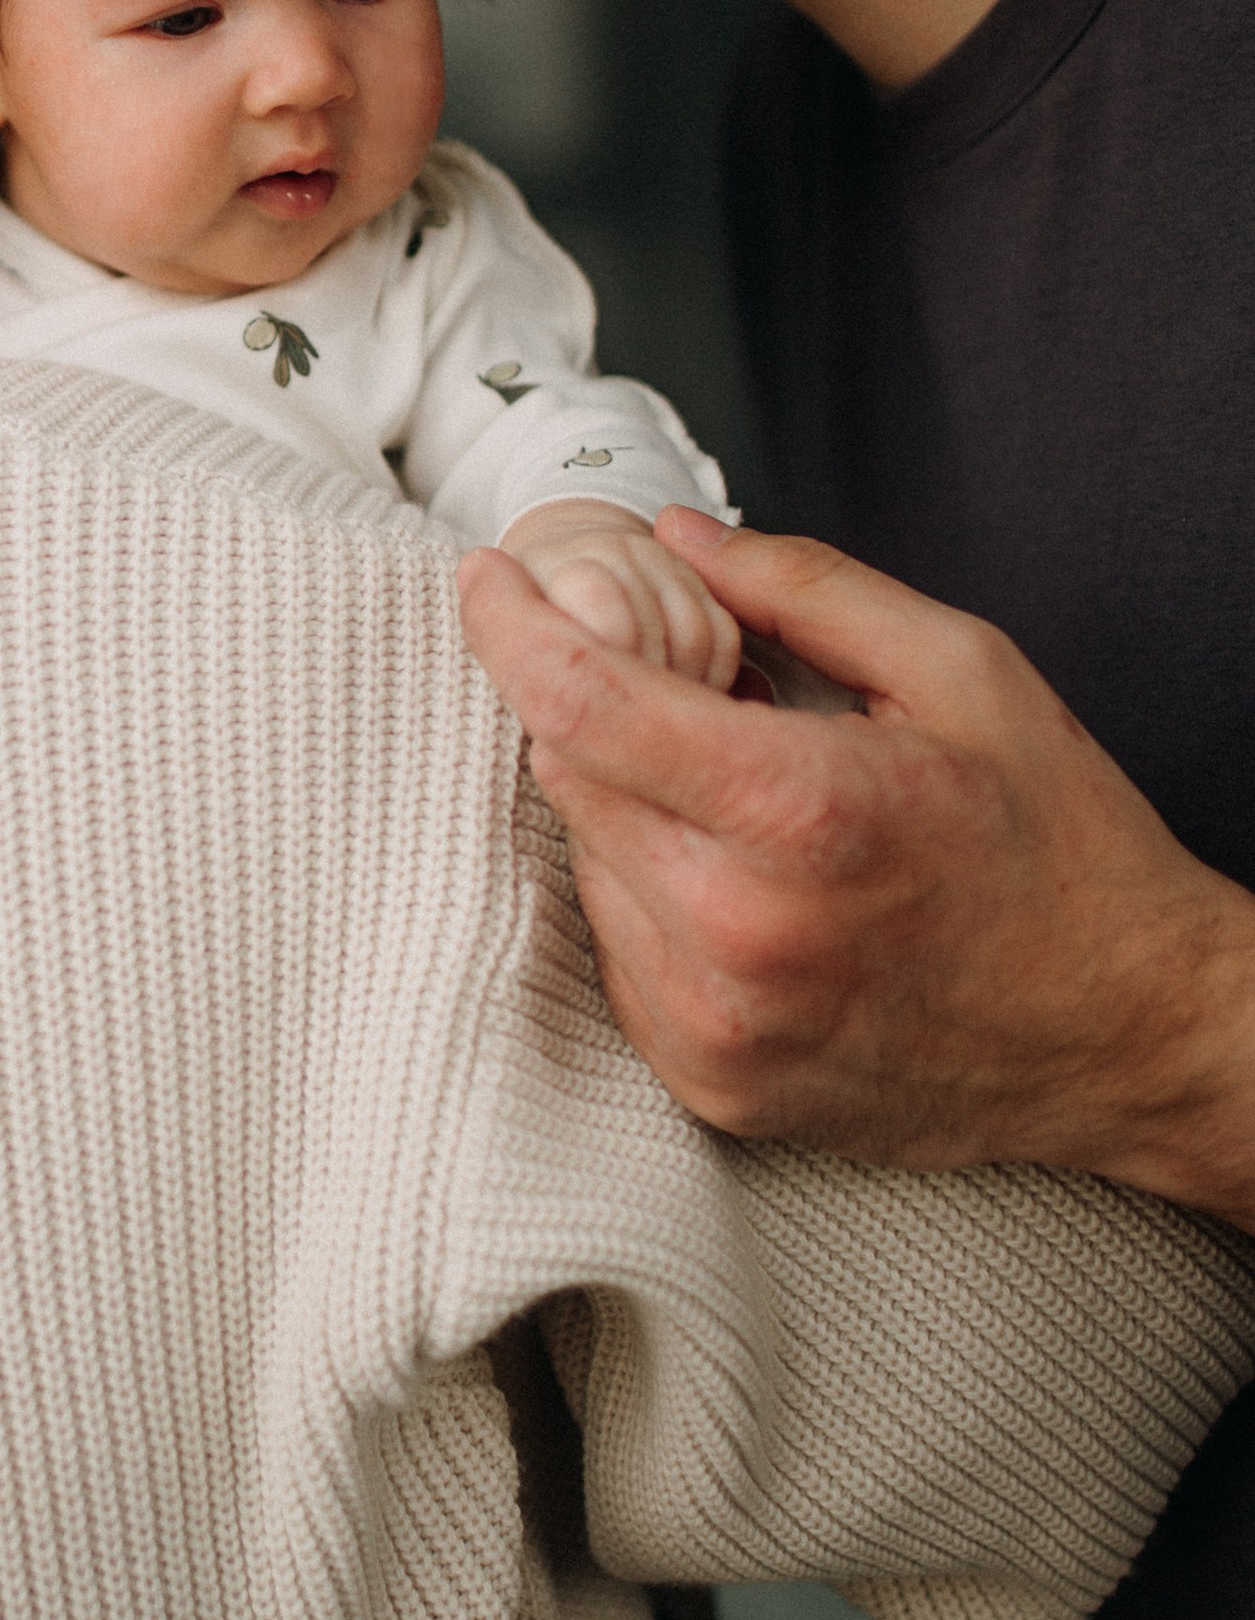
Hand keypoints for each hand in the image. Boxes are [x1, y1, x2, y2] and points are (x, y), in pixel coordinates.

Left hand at [457, 505, 1254, 1228]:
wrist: (1128, 1032)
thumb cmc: (1062, 851)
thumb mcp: (963, 671)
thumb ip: (804, 587)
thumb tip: (675, 538)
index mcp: (799, 813)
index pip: (577, 701)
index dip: (512, 624)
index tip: (491, 579)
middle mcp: (738, 931)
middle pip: (567, 775)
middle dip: (595, 705)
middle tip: (685, 685)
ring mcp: (717, 1023)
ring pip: (586, 863)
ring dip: (628, 804)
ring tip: (746, 795)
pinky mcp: (710, 1082)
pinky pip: (621, 950)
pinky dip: (653, 893)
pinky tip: (747, 879)